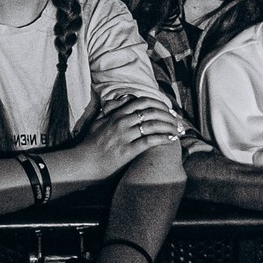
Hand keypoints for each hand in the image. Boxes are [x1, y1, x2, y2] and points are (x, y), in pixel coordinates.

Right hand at [68, 89, 182, 176]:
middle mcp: (122, 123)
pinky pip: (149, 141)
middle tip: (177, 120)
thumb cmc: (90, 144)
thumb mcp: (98, 121)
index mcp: (116, 115)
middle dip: (167, 115)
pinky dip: (163, 138)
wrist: (84, 163)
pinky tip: (171, 139)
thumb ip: (111, 110)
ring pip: (153, 125)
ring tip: (178, 130)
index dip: (158, 103)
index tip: (167, 108)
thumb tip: (124, 99)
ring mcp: (125, 136)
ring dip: (169, 126)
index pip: (141, 102)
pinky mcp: (128, 151)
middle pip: (151, 112)